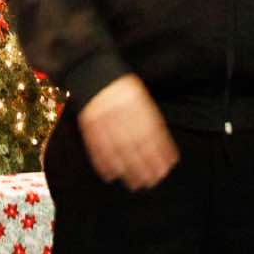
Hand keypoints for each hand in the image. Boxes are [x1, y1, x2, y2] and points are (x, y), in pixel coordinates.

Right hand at [76, 75, 178, 189]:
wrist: (90, 70)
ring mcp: (103, 118)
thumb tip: (163, 148)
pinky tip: (112, 175)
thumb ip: (149, 119)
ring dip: (127, 169)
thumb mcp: (139, 97)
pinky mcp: (88, 123)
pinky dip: (104, 162)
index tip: (166, 169)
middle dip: (145, 165)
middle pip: (135, 144)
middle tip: (152, 181)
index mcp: (136, 103)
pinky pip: (97, 146)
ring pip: (117, 148)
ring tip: (136, 184)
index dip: (159, 153)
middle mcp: (121, 112)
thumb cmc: (120, 88)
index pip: (151, 132)